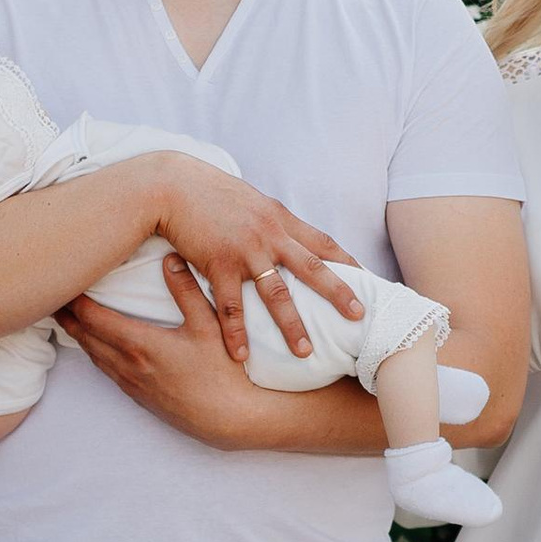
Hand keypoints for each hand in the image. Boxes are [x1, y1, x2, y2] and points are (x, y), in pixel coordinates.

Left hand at [60, 260, 287, 444]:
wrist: (230, 419)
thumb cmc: (222, 372)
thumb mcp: (209, 325)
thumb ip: (187, 290)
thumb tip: (170, 259)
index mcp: (140, 344)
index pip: (94, 318)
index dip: (75, 301)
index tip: (64, 285)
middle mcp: (129, 366)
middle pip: (86, 338)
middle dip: (68, 318)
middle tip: (53, 299)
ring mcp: (133, 384)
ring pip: (94, 357)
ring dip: (79, 337)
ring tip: (68, 321)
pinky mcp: (141, 398)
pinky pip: (107, 372)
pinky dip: (95, 355)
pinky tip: (98, 349)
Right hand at [144, 160, 358, 362]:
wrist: (172, 186)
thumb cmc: (209, 192)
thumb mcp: (250, 200)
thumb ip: (270, 220)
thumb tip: (286, 233)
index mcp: (280, 219)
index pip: (323, 243)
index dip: (347, 263)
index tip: (368, 282)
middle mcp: (270, 234)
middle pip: (312, 268)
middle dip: (338, 294)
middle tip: (358, 317)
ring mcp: (245, 250)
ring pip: (276, 294)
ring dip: (292, 325)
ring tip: (305, 353)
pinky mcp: (218, 264)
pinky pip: (230, 306)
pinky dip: (236, 332)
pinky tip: (241, 355)